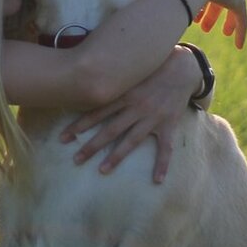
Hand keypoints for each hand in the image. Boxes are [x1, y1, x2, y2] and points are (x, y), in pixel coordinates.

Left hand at [58, 47, 195, 183]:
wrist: (183, 67)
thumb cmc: (152, 66)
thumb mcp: (130, 69)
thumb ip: (111, 75)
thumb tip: (86, 73)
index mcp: (124, 94)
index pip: (97, 112)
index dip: (79, 125)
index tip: (63, 137)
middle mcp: (136, 107)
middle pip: (110, 130)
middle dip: (92, 146)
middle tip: (76, 160)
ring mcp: (152, 117)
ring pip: (131, 141)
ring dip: (116, 157)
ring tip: (102, 170)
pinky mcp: (168, 125)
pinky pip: (165, 148)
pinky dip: (162, 164)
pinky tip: (157, 180)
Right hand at [172, 0, 246, 48]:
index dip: (200, 4)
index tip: (195, 18)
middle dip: (211, 14)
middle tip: (205, 27)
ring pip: (232, 9)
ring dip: (227, 22)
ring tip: (224, 34)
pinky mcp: (239, 1)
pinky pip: (241, 19)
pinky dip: (240, 32)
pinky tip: (239, 45)